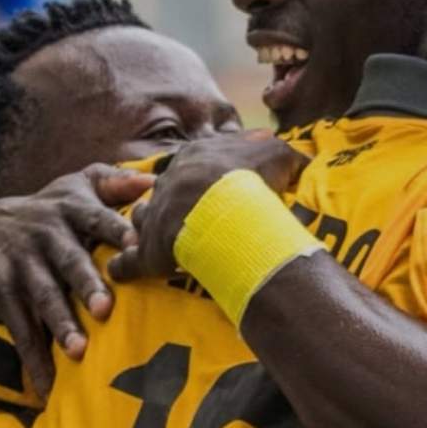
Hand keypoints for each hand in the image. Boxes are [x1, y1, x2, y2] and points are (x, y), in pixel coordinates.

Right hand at [0, 164, 153, 396]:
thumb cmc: (50, 212)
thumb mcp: (75, 187)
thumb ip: (113, 183)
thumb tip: (155, 181)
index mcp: (71, 210)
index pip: (97, 218)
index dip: (116, 229)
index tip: (137, 242)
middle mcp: (45, 236)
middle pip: (69, 262)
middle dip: (87, 285)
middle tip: (106, 309)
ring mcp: (20, 263)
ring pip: (43, 298)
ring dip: (60, 325)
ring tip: (79, 351)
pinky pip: (19, 328)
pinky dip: (33, 358)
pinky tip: (48, 386)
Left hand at [109, 131, 305, 281]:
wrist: (228, 209)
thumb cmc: (253, 179)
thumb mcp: (280, 156)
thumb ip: (289, 158)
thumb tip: (302, 162)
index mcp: (196, 156)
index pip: (193, 162)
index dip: (203, 175)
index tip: (212, 185)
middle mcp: (168, 182)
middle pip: (166, 189)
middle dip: (173, 200)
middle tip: (185, 215)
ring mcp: (155, 213)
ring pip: (142, 219)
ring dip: (148, 228)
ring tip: (157, 240)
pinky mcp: (148, 249)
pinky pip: (130, 260)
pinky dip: (127, 266)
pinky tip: (123, 271)